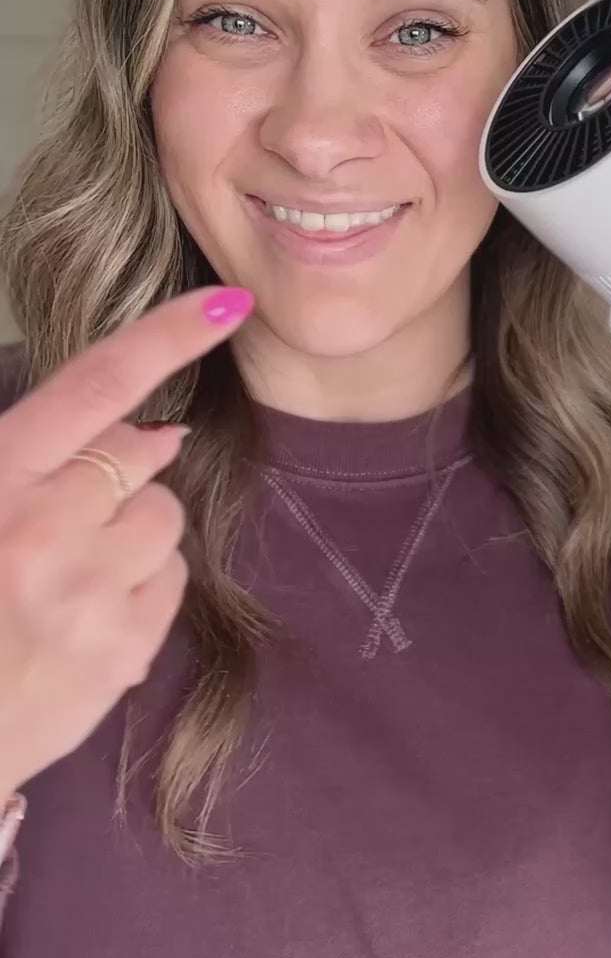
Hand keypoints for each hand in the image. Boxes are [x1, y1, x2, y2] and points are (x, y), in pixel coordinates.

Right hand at [0, 286, 253, 801]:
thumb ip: (37, 455)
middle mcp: (44, 527)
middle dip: (119, 471)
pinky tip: (85, 615)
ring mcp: (88, 593)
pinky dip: (140, 589)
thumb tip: (155, 435)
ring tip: (70, 574)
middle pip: (140, 453)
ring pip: (165, 518)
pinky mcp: (121, 653)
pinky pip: (171, 583)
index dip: (168, 337)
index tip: (227, 305)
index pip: (97, 385)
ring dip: (133, 533)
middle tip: (67, 516)